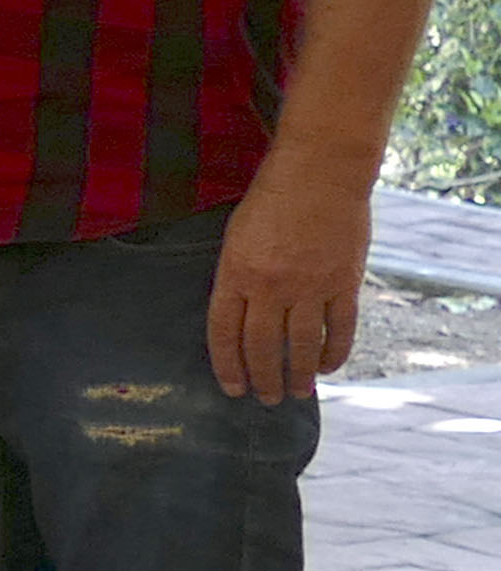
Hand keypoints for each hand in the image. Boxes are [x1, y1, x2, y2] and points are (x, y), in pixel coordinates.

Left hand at [208, 162, 369, 403]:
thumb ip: (237, 277)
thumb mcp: (237, 236)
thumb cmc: (271, 199)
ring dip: (297, 375)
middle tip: (265, 399)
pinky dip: (333, 353)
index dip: (228, 365)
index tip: (232, 388)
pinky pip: (339, 330)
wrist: (320, 171)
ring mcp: (310, 286)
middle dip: (262, 379)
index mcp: (235, 273)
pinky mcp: (344, 283)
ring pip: (301, 346)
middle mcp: (270, 286)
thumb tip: (239, 317)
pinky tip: (326, 367)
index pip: (224, 333)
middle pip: (263, 347)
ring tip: (295, 392)